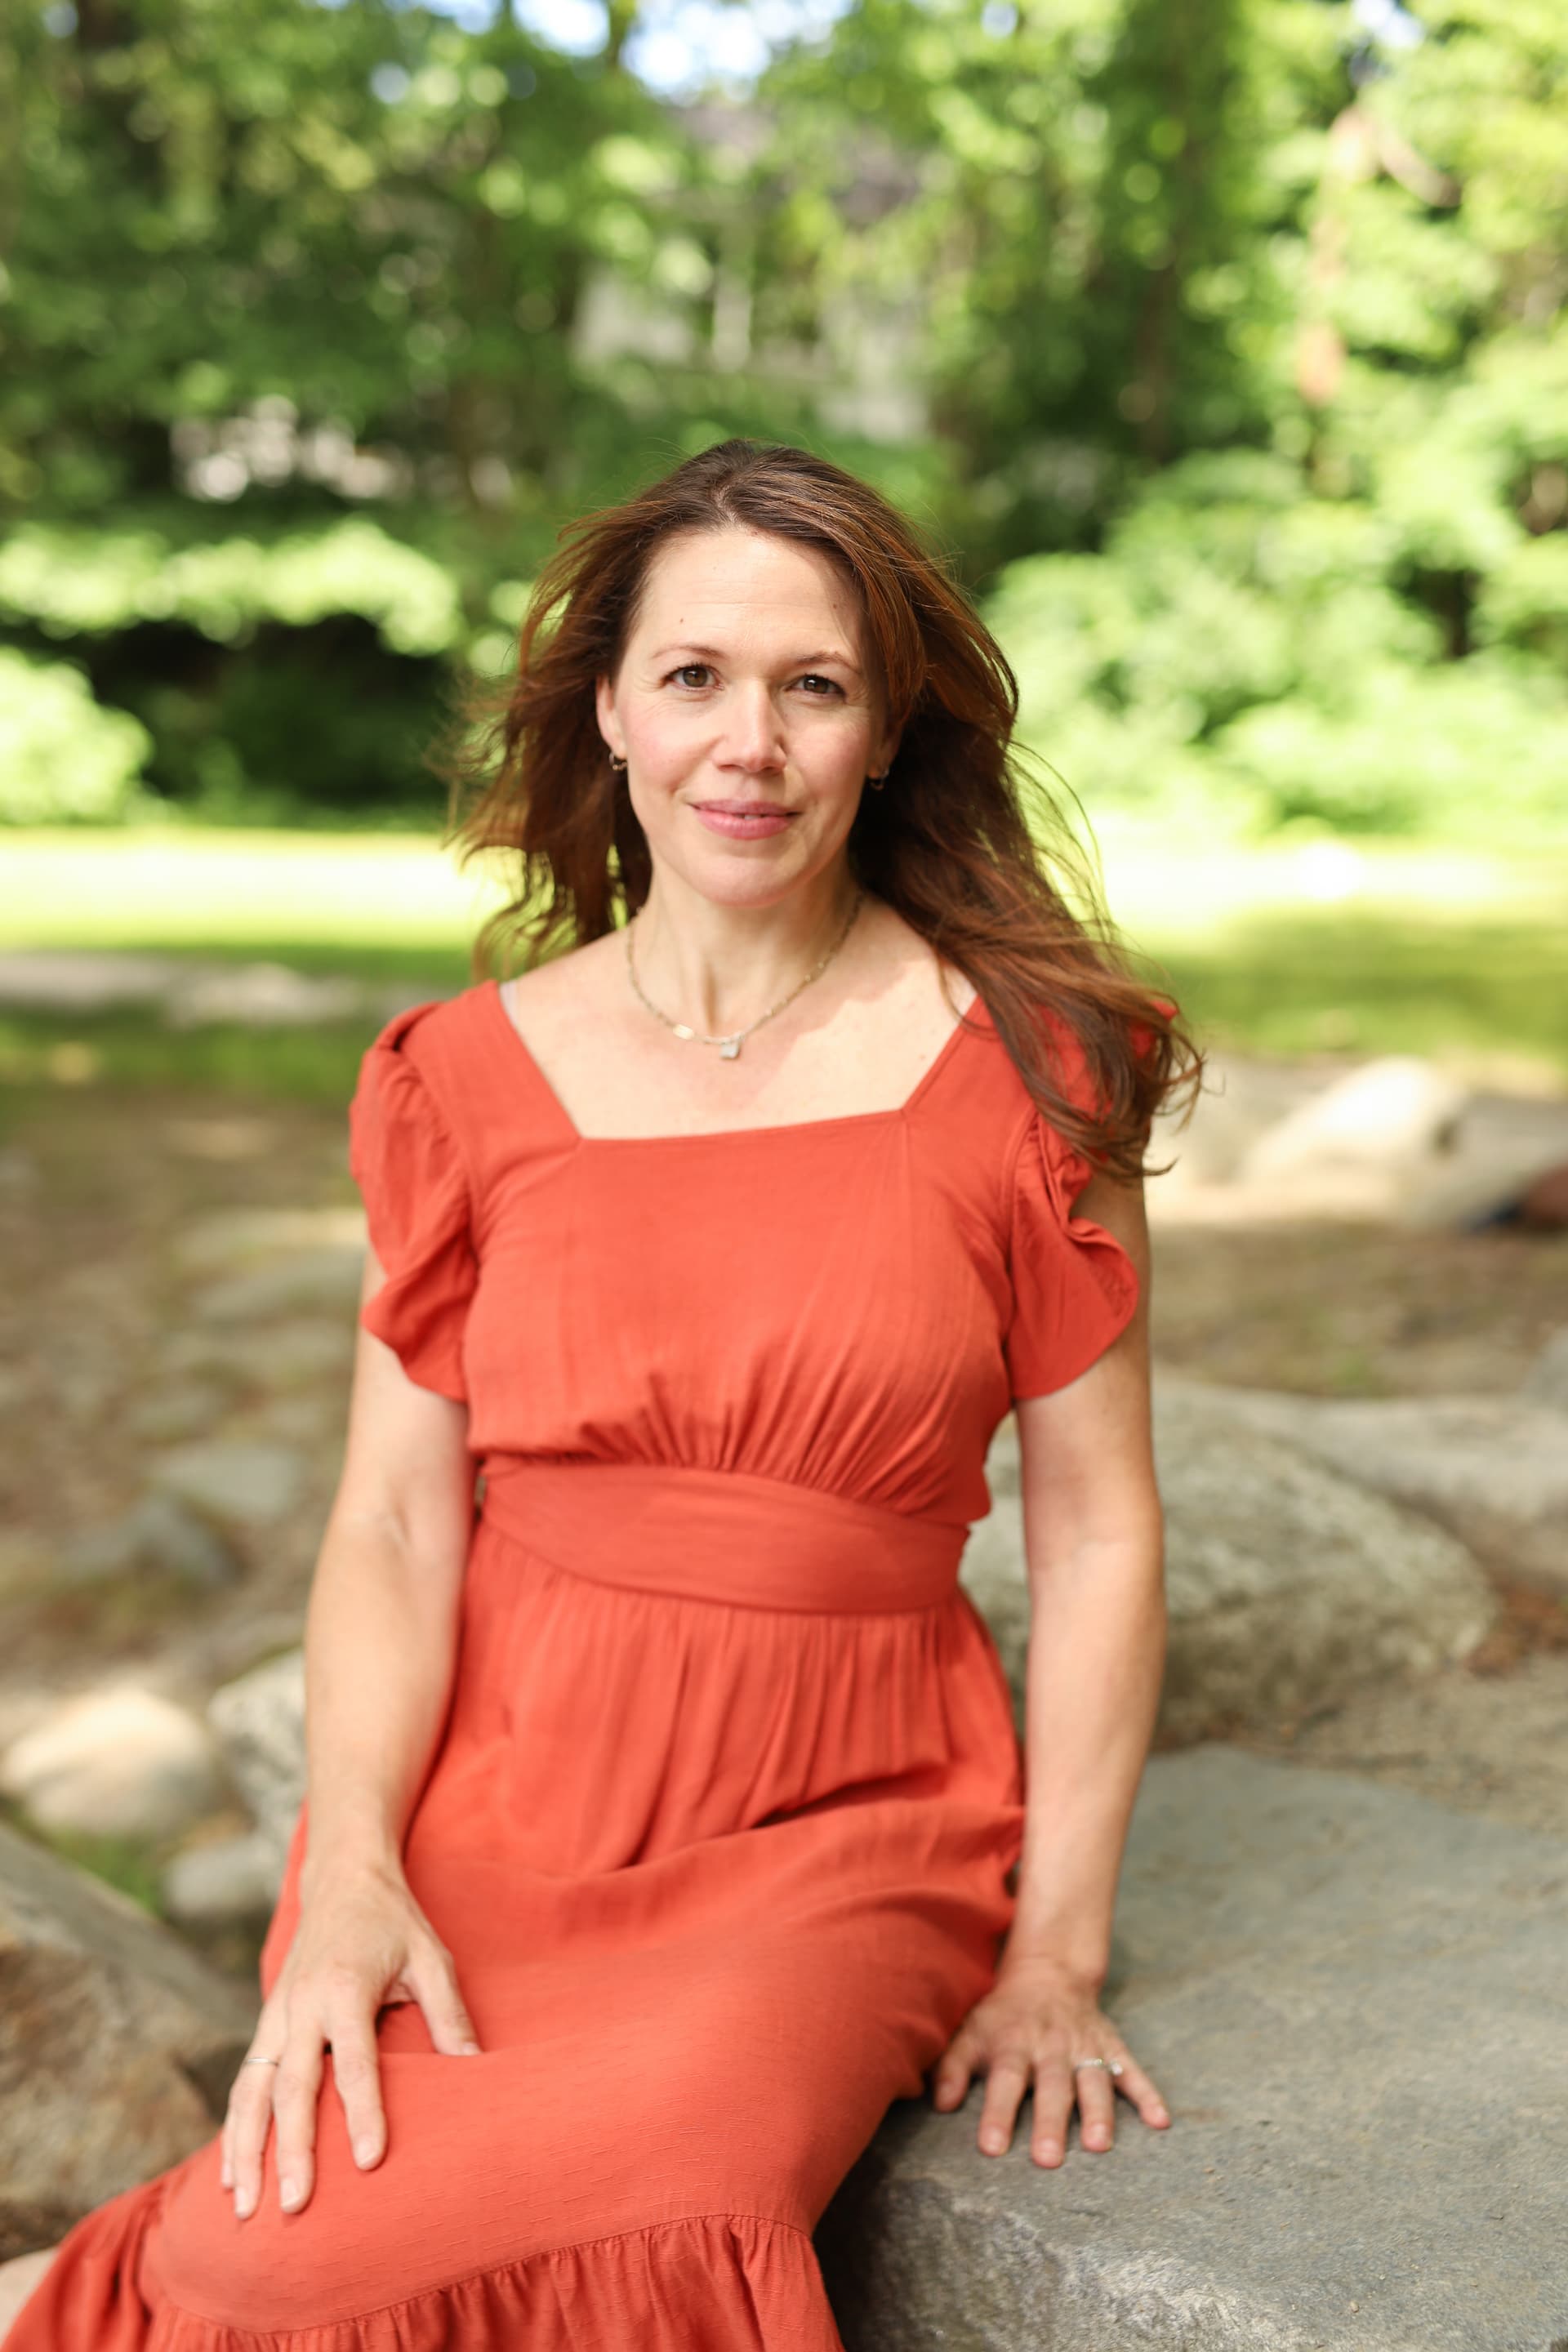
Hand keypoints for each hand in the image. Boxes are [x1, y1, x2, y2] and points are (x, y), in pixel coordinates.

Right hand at [221, 1857, 480, 2220]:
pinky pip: (243, 2083)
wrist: (342, 1879)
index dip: (364, 2113)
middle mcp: (302, 2005)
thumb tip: (475, 2071)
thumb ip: (449, 2014)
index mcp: (346, 1988)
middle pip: (291, 2087)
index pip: (355, 2063)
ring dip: (246, 2151)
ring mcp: (276, 2015)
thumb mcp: (431, 1958)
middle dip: (291, 2150)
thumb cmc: (394, 1922)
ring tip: (247, 2208)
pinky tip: (232, 2175)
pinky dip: (234, 2130)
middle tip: (293, 2206)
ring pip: (252, 2091)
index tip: (370, 2162)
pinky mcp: (266, 2023)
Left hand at [930, 1954, 1168, 2166]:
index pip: (1004, 2081)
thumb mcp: (971, 2032)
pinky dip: (1148, 2094)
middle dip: (1049, 2121)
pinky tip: (1161, 2121)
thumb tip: (940, 2105)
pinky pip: (1133, 2071)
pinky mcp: (1112, 2046)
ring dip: (1098, 2112)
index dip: (997, 2113)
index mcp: (1013, 2044)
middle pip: (1051, 2086)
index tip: (992, 2149)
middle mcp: (1051, 2046)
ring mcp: (1085, 2046)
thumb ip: (953, 2067)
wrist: (1049, 1972)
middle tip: (1047, 2160)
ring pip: (1093, 2080)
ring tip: (1099, 2146)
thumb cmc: (1003, 2015)